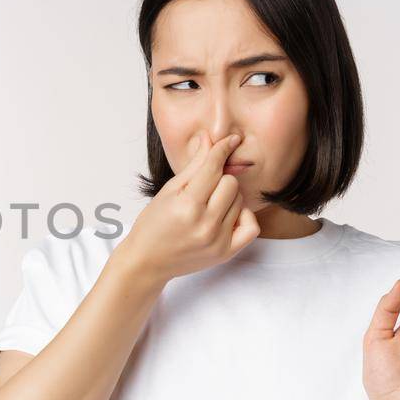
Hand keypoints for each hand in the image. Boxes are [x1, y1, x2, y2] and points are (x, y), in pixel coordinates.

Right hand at [116, 132, 259, 283]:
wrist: (147, 261)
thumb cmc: (153, 224)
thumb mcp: (168, 191)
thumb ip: (194, 165)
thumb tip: (209, 138)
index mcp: (187, 205)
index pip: (213, 168)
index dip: (221, 150)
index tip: (230, 140)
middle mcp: (205, 224)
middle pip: (231, 183)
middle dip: (219, 180)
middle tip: (203, 189)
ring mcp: (218, 240)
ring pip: (240, 201)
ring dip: (227, 198)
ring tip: (208, 206)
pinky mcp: (226, 252)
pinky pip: (252, 226)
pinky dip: (243, 216)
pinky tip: (228, 216)